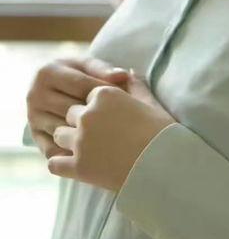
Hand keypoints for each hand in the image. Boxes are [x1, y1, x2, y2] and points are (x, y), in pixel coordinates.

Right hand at [25, 56, 131, 159]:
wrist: (58, 88)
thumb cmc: (80, 75)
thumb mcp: (90, 67)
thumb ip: (105, 70)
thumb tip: (124, 76)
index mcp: (47, 72)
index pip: (81, 85)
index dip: (105, 92)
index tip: (126, 98)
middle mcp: (35, 94)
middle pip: (72, 109)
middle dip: (98, 115)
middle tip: (122, 120)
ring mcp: (33, 117)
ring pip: (65, 131)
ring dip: (88, 136)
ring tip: (111, 135)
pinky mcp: (35, 136)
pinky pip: (56, 149)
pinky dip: (75, 153)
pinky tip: (96, 151)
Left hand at [47, 70, 177, 192]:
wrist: (164, 165)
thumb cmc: (161, 131)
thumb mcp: (150, 102)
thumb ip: (135, 84)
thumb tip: (128, 72)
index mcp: (104, 95)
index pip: (86, 96)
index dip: (95, 108)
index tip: (106, 118)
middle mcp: (88, 114)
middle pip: (70, 114)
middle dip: (79, 123)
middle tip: (96, 135)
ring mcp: (81, 141)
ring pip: (59, 135)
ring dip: (68, 141)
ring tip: (85, 149)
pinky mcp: (78, 167)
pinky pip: (54, 162)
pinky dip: (61, 164)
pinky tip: (72, 165)